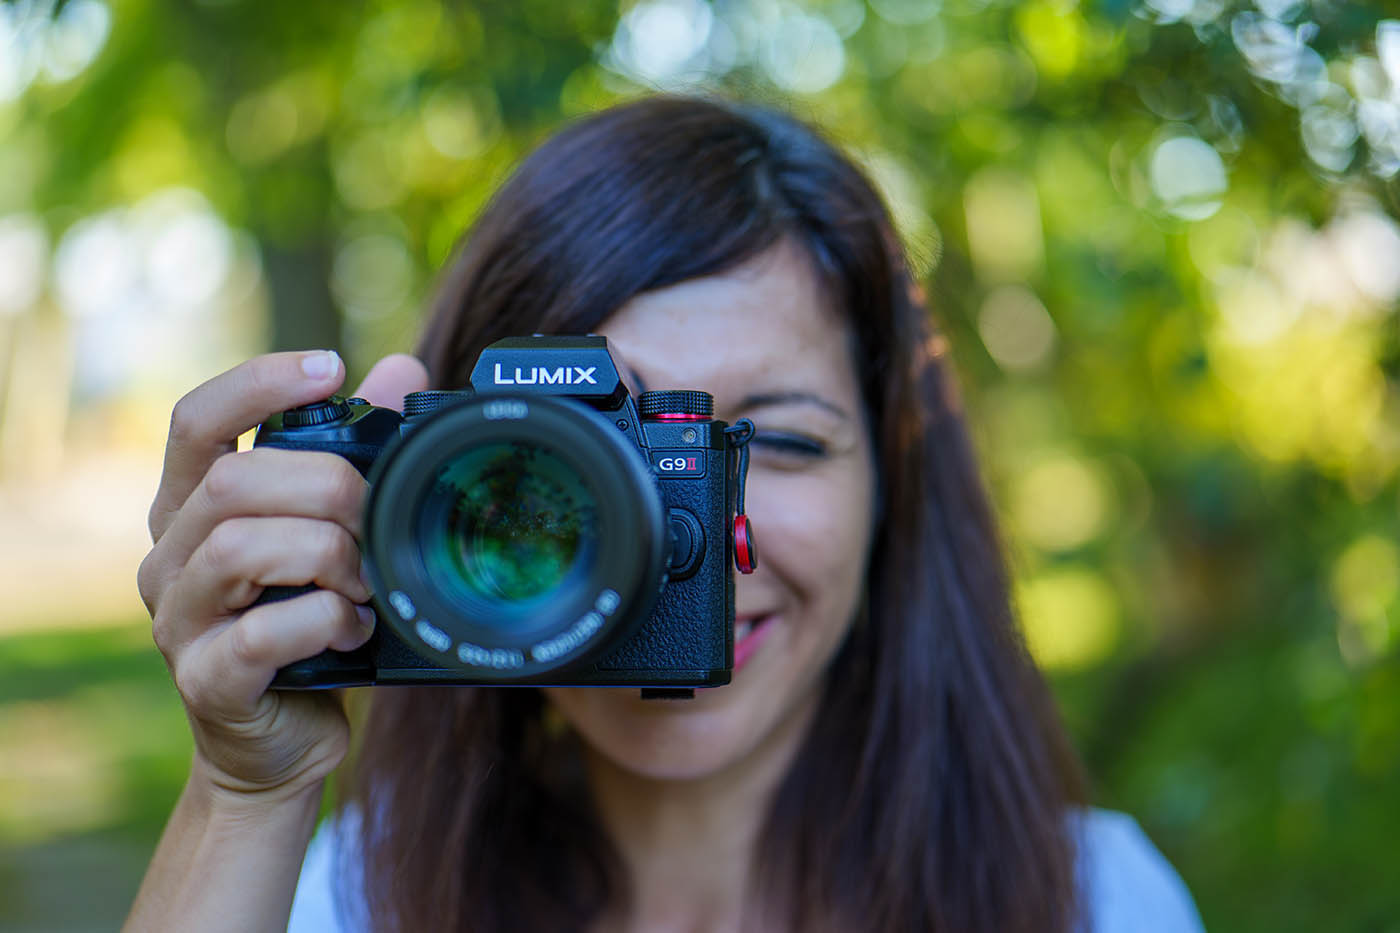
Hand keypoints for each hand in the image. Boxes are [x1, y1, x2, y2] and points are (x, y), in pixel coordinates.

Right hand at [137, 351, 427, 802]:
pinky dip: (327, 622)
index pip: (195, 420)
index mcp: (191, 508)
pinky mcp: (206, 681)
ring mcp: (178, 621)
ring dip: (328, 556)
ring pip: (241, 549)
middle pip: (232, 484)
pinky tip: (357, 630)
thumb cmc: (305, 623)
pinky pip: (263, 634)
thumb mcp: (328, 532)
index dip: (257, 383)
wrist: (279, 742)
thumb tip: (402, 372)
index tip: (331, 367)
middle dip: (325, 486)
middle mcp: (169, 557)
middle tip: (376, 515)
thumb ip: (354, 451)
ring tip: (367, 582)